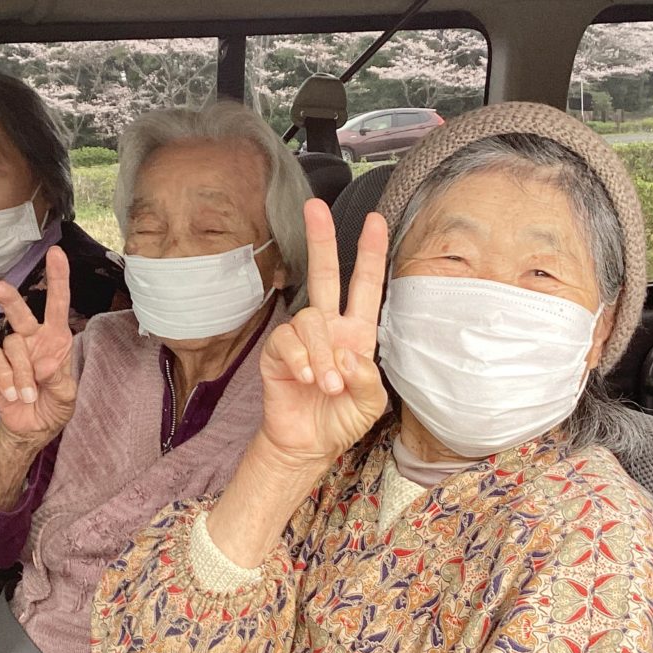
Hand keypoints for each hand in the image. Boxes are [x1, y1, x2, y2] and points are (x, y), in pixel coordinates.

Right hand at [0, 246, 75, 439]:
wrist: (31, 429)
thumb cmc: (54, 407)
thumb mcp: (66, 398)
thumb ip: (59, 380)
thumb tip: (47, 362)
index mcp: (57, 339)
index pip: (58, 304)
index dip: (58, 278)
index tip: (56, 253)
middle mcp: (34, 339)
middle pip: (21, 312)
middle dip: (9, 298)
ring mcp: (14, 351)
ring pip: (11, 346)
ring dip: (20, 373)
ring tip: (28, 395)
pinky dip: (5, 379)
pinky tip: (13, 394)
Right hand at [257, 199, 389, 475]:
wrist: (308, 444)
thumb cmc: (341, 420)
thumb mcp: (370, 404)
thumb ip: (367, 379)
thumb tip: (349, 353)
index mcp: (357, 333)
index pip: (365, 286)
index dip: (371, 253)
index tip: (375, 220)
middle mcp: (329, 328)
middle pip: (324, 274)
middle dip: (322, 240)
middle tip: (315, 208)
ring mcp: (302, 338)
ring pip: (310, 319)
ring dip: (322, 353)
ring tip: (328, 385)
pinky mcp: (277, 352)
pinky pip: (287, 340)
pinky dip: (300, 360)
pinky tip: (305, 379)